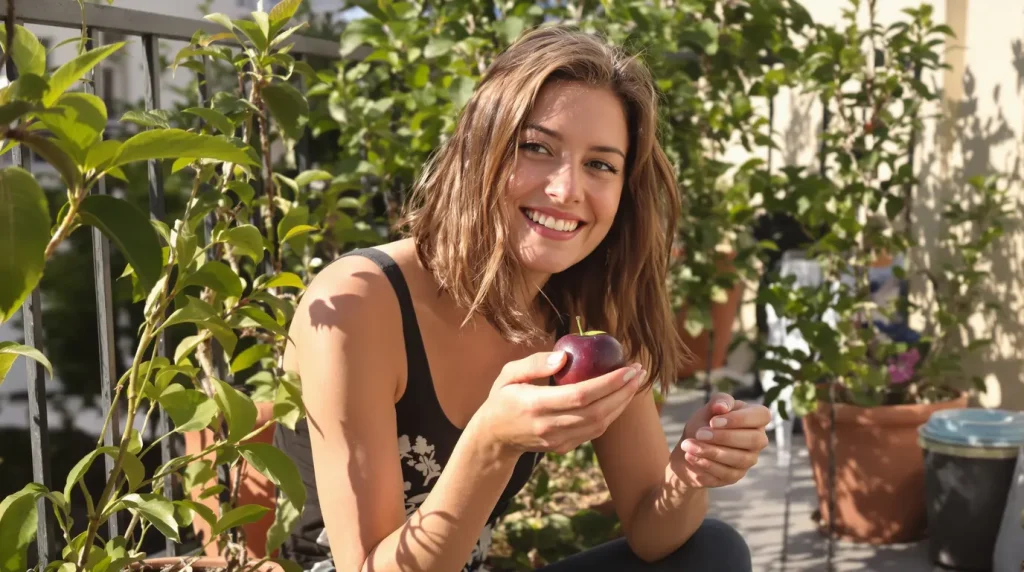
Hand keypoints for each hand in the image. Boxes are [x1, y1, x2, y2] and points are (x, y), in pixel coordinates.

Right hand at [473, 350, 645, 456]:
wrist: (494, 437)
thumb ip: (534, 364)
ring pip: (600, 424)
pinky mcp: (564, 447)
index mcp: (535, 405)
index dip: (609, 383)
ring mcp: (558, 440)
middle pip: (597, 411)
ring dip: (622, 404)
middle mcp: (549, 426)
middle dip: (623, 392)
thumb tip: (564, 356)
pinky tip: (619, 398)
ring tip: (635, 383)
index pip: (581, 395)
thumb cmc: (502, 398)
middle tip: (639, 372)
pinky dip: (611, 414)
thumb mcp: (508, 374)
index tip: (628, 368)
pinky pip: (594, 432)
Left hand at [669, 392, 769, 487]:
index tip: (713, 421)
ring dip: (711, 451)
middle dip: (724, 437)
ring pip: (739, 459)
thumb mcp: (709, 408)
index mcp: (755, 419)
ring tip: (688, 445)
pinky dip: (706, 464)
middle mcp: (758, 440)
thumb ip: (718, 402)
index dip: (740, 419)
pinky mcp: (736, 476)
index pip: (762, 416)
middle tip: (699, 433)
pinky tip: (691, 456)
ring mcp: (749, 460)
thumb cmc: (705, 423)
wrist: (690, 446)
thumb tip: (722, 406)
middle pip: (753, 440)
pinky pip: (726, 473)